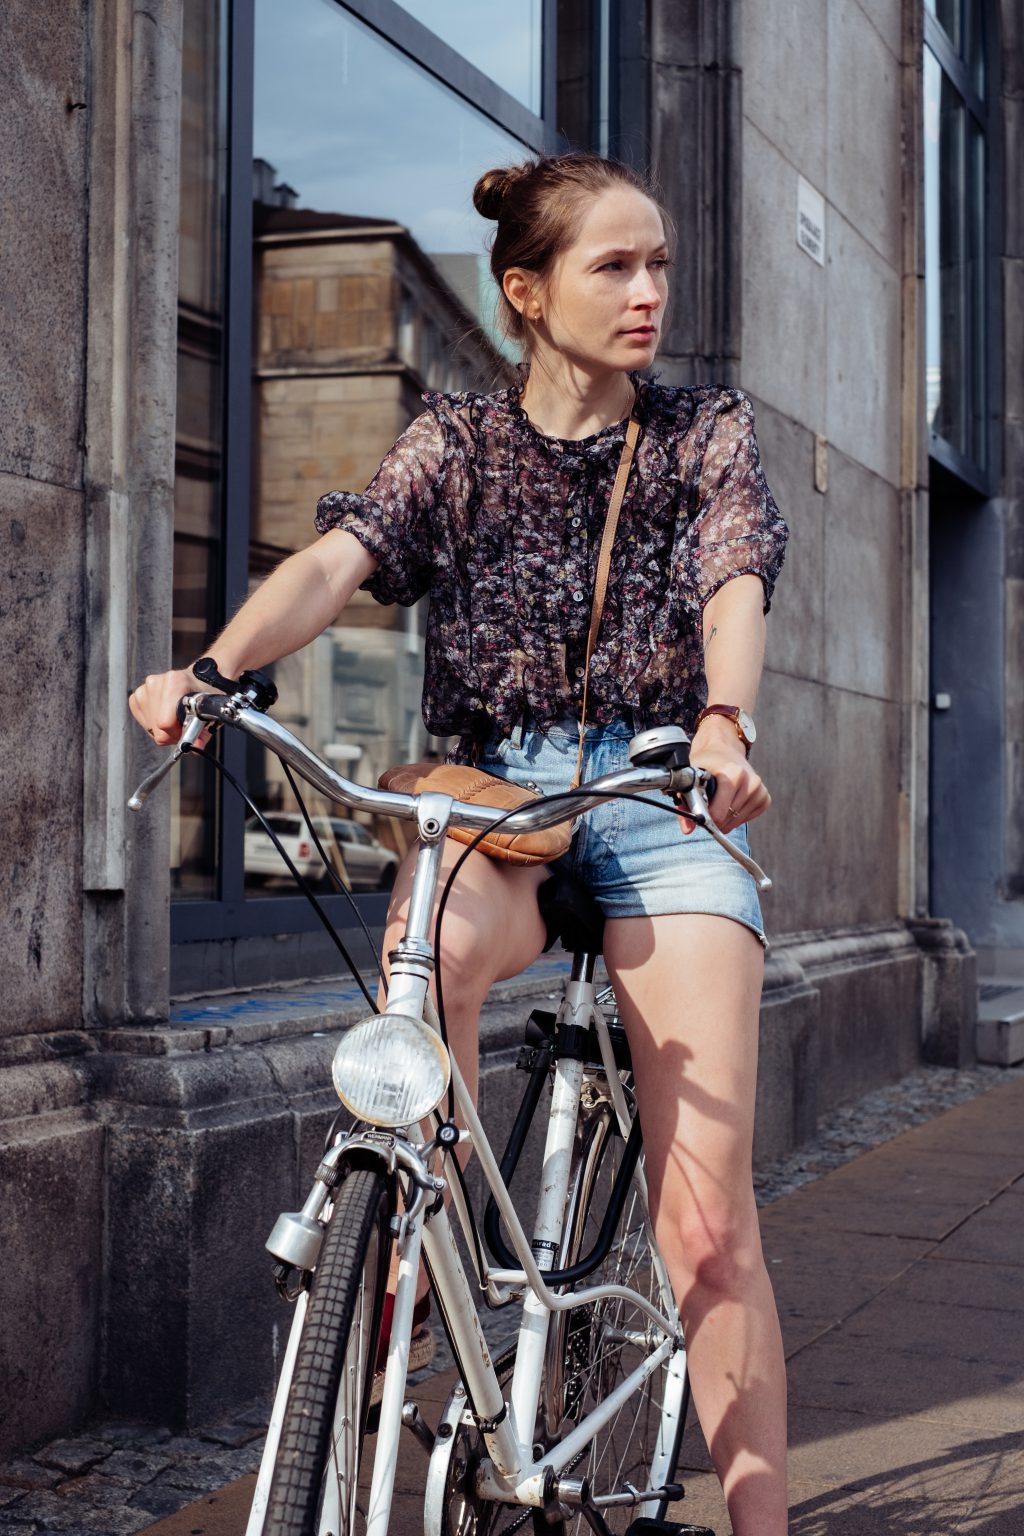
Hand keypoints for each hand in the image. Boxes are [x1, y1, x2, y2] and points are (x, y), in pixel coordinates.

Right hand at [128, 666, 206, 746]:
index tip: (187, 731)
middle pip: (157, 727)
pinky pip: (143, 722)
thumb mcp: (211, 712)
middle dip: (171, 733)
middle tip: (183, 725)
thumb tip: (196, 746)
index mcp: (175, 682)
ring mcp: (144, 688)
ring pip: (150, 726)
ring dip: (163, 729)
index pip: (165, 722)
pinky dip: (154, 724)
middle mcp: (156, 682)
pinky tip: (164, 716)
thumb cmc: (204, 695)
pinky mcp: (137, 696)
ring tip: (175, 718)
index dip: (177, 733)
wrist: (197, 681)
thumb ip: (203, 732)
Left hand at [680, 715, 770, 835]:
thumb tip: (687, 829)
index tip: (701, 815)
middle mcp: (750, 781)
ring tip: (719, 801)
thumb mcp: (691, 779)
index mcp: (733, 774)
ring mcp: (759, 789)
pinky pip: (747, 818)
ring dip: (725, 818)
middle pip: (728, 819)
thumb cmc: (707, 765)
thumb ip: (686, 804)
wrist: (724, 750)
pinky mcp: (764, 797)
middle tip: (708, 805)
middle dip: (715, 818)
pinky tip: (731, 801)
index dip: (707, 818)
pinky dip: (737, 816)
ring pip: (737, 821)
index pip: (720, 813)